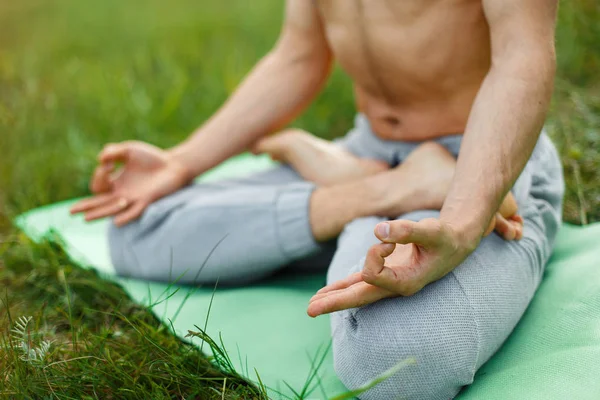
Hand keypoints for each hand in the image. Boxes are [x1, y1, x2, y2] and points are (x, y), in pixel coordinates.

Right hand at [70, 141, 191, 225]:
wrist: (174, 164)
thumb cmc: (152, 158)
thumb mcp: (129, 150)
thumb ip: (113, 151)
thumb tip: (100, 160)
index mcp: (116, 183)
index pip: (99, 186)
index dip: (98, 176)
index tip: (108, 164)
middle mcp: (122, 194)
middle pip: (100, 203)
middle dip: (85, 207)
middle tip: (70, 212)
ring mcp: (134, 199)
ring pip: (113, 209)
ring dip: (100, 213)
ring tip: (85, 219)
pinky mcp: (147, 200)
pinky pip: (135, 211)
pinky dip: (126, 216)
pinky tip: (116, 221)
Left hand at [308, 218, 475, 316]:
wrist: (456, 241)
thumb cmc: (445, 237)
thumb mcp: (432, 231)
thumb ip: (407, 230)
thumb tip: (379, 230)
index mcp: (406, 283)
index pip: (374, 274)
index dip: (374, 254)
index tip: (387, 238)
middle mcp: (395, 286)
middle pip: (359, 298)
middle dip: (334, 302)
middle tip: (309, 310)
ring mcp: (390, 282)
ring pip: (357, 292)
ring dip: (335, 296)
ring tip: (312, 304)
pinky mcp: (387, 274)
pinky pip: (361, 283)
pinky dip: (345, 286)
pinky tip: (330, 291)